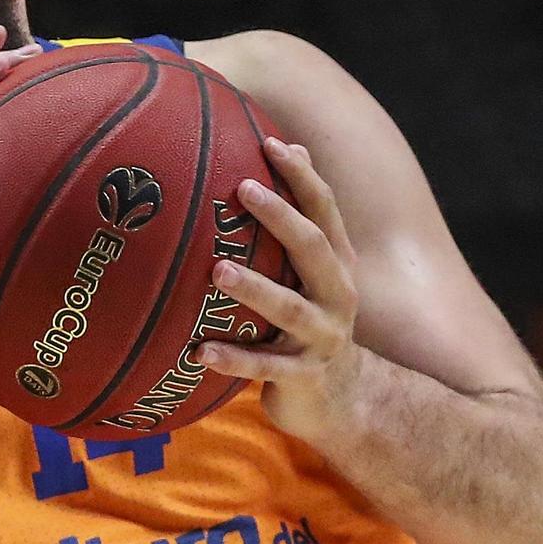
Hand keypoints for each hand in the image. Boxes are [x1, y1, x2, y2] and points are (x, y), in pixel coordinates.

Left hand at [196, 136, 364, 442]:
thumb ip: (298, 230)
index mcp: (337, 264)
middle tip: (242, 189)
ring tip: (217, 270)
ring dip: (253, 287)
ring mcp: (321, 337)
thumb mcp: (311, 277)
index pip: (324, 211)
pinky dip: (233, 359)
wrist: (343, 400)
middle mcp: (336, 295)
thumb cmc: (309, 323)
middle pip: (312, 247)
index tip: (272, 143)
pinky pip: (264, 367)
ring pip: (288, 307)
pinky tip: (199, 352)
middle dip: (281, 216)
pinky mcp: (303, 377)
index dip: (303, 176)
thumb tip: (280, 154)